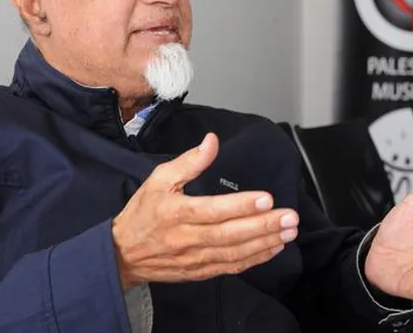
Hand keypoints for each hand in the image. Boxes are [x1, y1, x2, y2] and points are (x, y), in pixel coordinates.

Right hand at [112, 133, 299, 289]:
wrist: (122, 255)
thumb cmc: (143, 213)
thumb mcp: (159, 179)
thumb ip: (189, 161)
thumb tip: (212, 141)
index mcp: (176, 213)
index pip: (213, 210)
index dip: (241, 206)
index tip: (266, 198)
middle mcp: (187, 238)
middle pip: (230, 234)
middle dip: (263, 226)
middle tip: (290, 217)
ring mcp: (195, 258)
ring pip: (235, 253)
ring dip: (265, 243)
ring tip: (289, 232)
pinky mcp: (201, 272)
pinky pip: (231, 267)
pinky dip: (255, 259)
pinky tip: (274, 247)